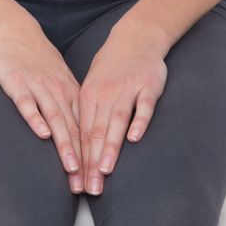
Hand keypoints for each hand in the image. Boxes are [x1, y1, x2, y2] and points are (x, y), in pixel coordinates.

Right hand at [0, 15, 86, 189]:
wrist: (16, 34)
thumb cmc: (39, 61)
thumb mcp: (61, 81)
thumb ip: (70, 106)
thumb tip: (83, 133)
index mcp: (71, 94)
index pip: (85, 129)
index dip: (92, 156)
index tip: (97, 180)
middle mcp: (58, 92)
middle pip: (74, 129)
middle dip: (81, 160)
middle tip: (87, 185)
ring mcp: (38, 88)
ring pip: (55, 119)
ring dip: (64, 144)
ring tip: (71, 168)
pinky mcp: (18, 84)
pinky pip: (27, 104)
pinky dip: (35, 118)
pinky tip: (41, 134)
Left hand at [74, 21, 166, 194]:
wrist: (135, 38)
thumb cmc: (112, 68)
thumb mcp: (93, 87)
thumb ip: (88, 114)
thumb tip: (77, 146)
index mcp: (89, 97)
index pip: (82, 134)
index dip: (80, 161)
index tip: (78, 185)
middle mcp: (105, 94)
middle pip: (96, 132)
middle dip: (92, 163)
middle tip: (90, 188)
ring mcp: (127, 89)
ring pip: (116, 121)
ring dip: (110, 147)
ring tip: (105, 169)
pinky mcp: (148, 86)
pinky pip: (143, 106)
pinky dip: (139, 121)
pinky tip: (135, 138)